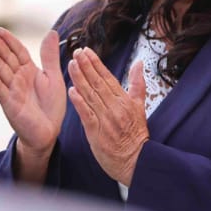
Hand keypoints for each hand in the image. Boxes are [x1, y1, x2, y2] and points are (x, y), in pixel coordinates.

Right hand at [0, 27, 65, 154]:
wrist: (48, 131)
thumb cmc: (50, 105)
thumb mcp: (53, 77)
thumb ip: (49, 56)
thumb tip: (52, 32)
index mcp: (29, 71)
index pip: (17, 52)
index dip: (9, 41)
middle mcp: (18, 79)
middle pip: (5, 58)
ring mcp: (12, 90)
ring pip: (0, 70)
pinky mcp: (10, 103)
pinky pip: (0, 88)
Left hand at [67, 49, 149, 186]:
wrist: (136, 159)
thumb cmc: (135, 134)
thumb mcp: (140, 106)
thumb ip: (137, 83)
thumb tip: (139, 63)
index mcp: (125, 100)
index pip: (108, 78)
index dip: (96, 64)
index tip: (86, 51)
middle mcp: (115, 107)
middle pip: (98, 83)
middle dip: (86, 67)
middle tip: (76, 52)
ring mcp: (106, 119)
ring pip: (91, 96)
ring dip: (80, 79)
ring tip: (71, 65)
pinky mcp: (97, 132)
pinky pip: (87, 115)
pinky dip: (80, 103)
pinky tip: (72, 91)